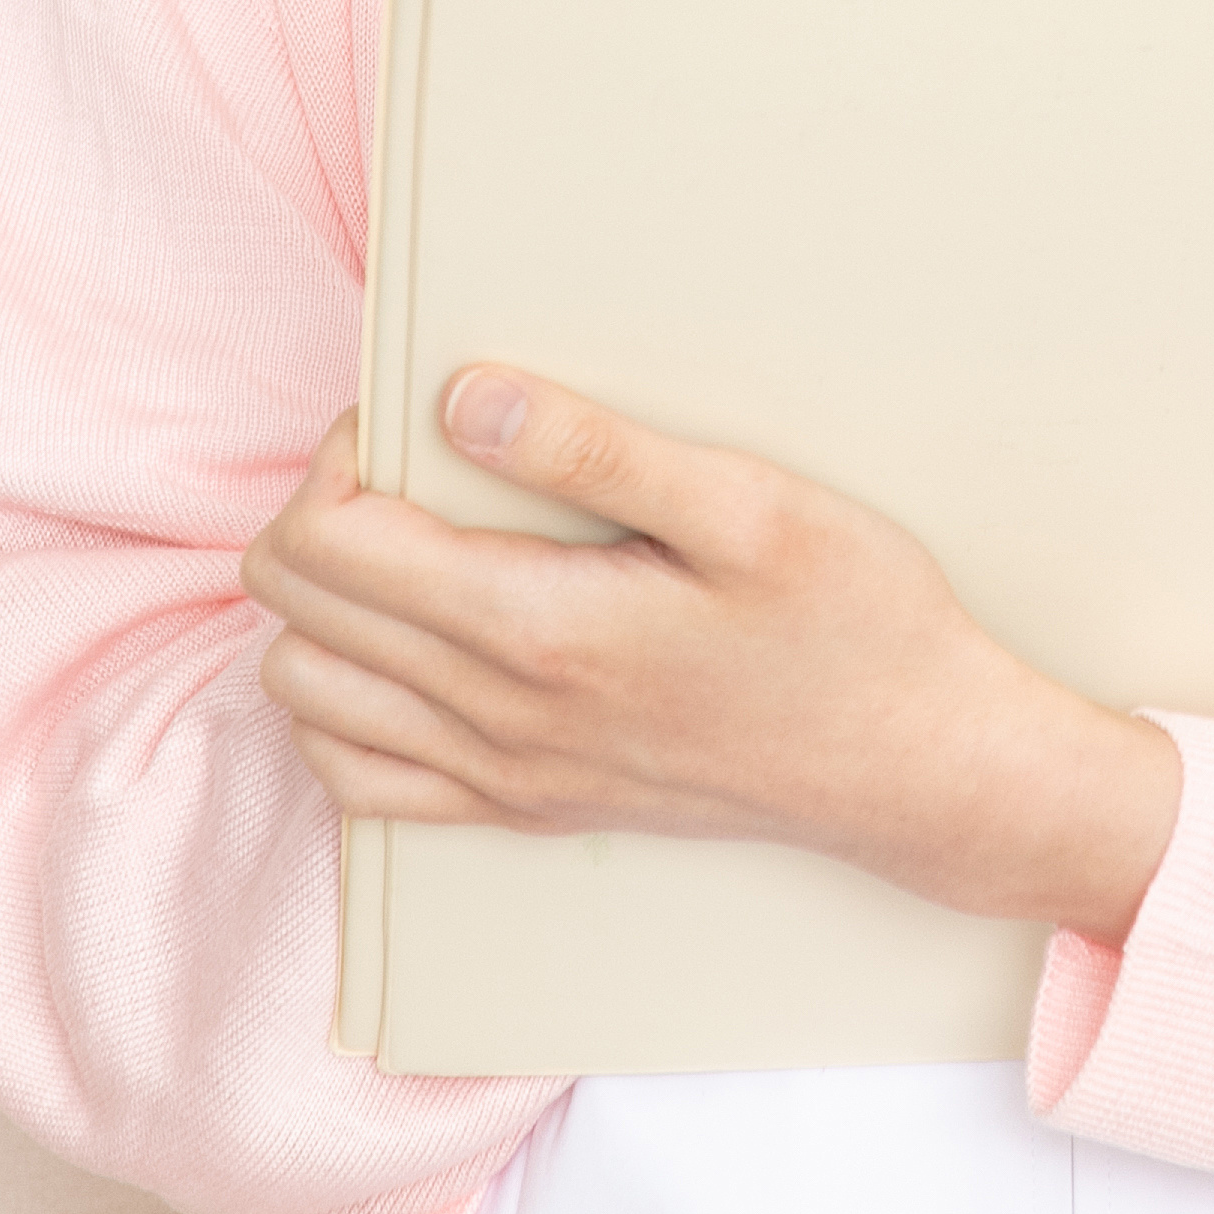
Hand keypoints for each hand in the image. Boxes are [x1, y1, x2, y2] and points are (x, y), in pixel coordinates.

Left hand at [242, 368, 1185, 941]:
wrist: (918, 769)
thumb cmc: (856, 624)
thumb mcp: (750, 506)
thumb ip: (598, 452)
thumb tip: (461, 401)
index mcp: (540, 632)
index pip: (328, 544)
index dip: (340, 456)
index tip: (415, 416)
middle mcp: (499, 720)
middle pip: (296, 612)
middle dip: (322, 512)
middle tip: (414, 462)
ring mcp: (506, 778)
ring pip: (307, 696)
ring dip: (325, 607)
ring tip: (411, 545)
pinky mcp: (527, 812)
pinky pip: (359, 780)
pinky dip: (346, 704)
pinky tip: (413, 646)